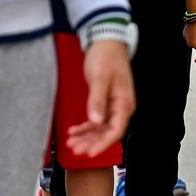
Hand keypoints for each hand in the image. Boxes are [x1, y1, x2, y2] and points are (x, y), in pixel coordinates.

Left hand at [67, 40, 134, 156]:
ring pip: (101, 127)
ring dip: (87, 136)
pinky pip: (97, 119)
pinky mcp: (106, 102)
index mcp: (124, 102)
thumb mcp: (100, 78)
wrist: (106, 42)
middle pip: (108, 131)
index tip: (89, 153)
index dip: (103, 143)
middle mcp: (122, 107)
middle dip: (92, 142)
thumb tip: (96, 122)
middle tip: (74, 149)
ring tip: (71, 143)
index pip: (116, 129)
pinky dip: (86, 127)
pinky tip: (73, 131)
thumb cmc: (106, 58)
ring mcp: (114, 105)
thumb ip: (97, 100)